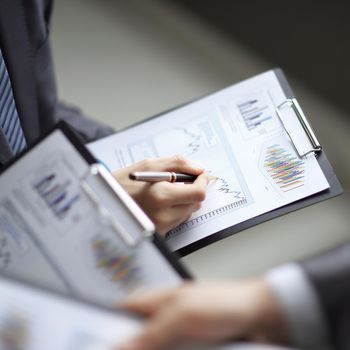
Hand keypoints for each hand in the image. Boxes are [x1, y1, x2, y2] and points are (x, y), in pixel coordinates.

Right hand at [112, 156, 207, 233]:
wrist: (103, 201)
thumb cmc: (123, 182)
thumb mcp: (148, 164)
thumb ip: (177, 163)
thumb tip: (198, 169)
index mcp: (161, 195)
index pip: (198, 193)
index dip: (202, 182)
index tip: (199, 175)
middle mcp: (163, 215)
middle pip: (196, 203)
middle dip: (193, 190)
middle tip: (181, 181)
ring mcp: (160, 227)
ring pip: (188, 212)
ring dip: (184, 200)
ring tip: (166, 192)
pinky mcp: (158, 233)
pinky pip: (177, 221)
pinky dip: (175, 210)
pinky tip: (161, 203)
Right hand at [119, 280, 289, 349]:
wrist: (259, 317)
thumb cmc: (226, 302)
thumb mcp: (182, 317)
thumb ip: (150, 332)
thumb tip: (120, 345)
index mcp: (158, 299)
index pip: (123, 309)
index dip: (109, 325)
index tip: (100, 342)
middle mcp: (166, 315)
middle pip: (137, 336)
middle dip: (132, 347)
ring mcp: (179, 333)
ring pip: (156, 348)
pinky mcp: (192, 347)